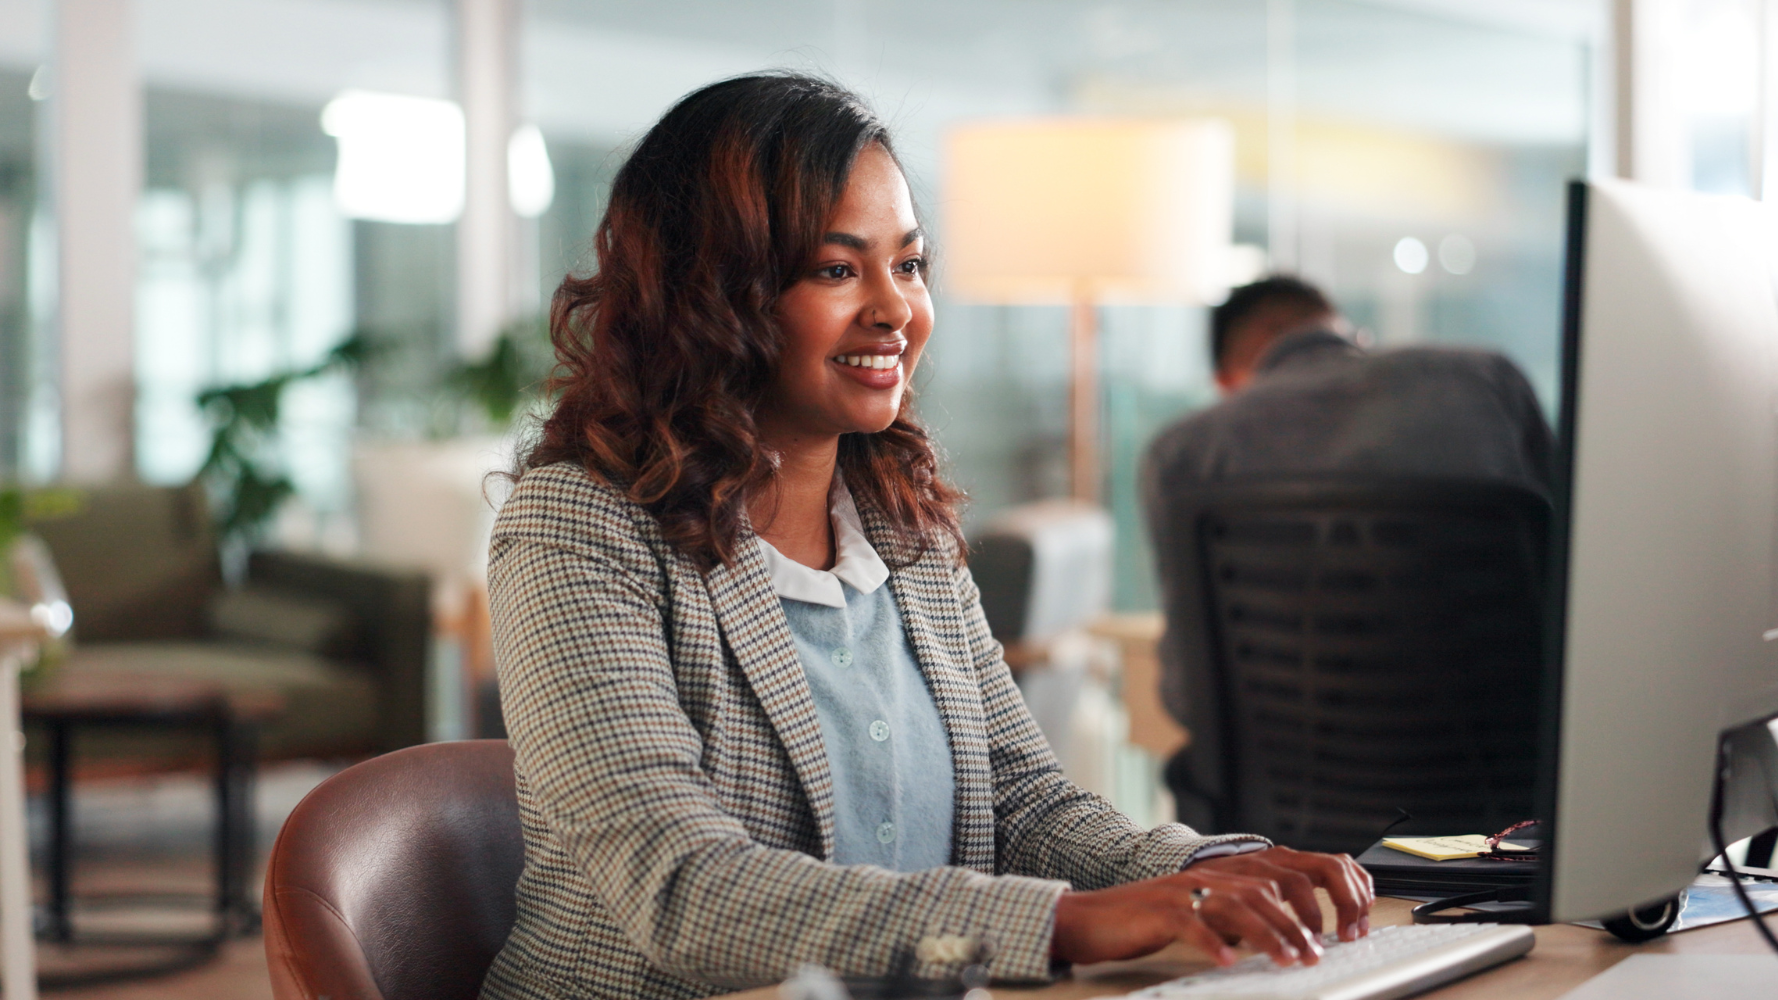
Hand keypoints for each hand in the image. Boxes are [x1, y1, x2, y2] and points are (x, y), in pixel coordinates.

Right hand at [1049, 847, 1373, 968]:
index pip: (1293, 867)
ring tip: (1290, 960)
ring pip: (1241, 903)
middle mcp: (1213, 873)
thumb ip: (1244, 911)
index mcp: (1229, 871)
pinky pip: (1194, 923)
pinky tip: (1229, 961)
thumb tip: (1290, 932)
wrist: (1094, 916)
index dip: (1324, 893)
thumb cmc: (1152, 919)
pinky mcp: (1161, 910)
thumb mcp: (1208, 910)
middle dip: (1306, 918)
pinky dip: (1214, 943)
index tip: (1347, 926)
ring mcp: (1186, 889)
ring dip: (1272, 933)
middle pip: (1275, 884)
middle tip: (1319, 951)